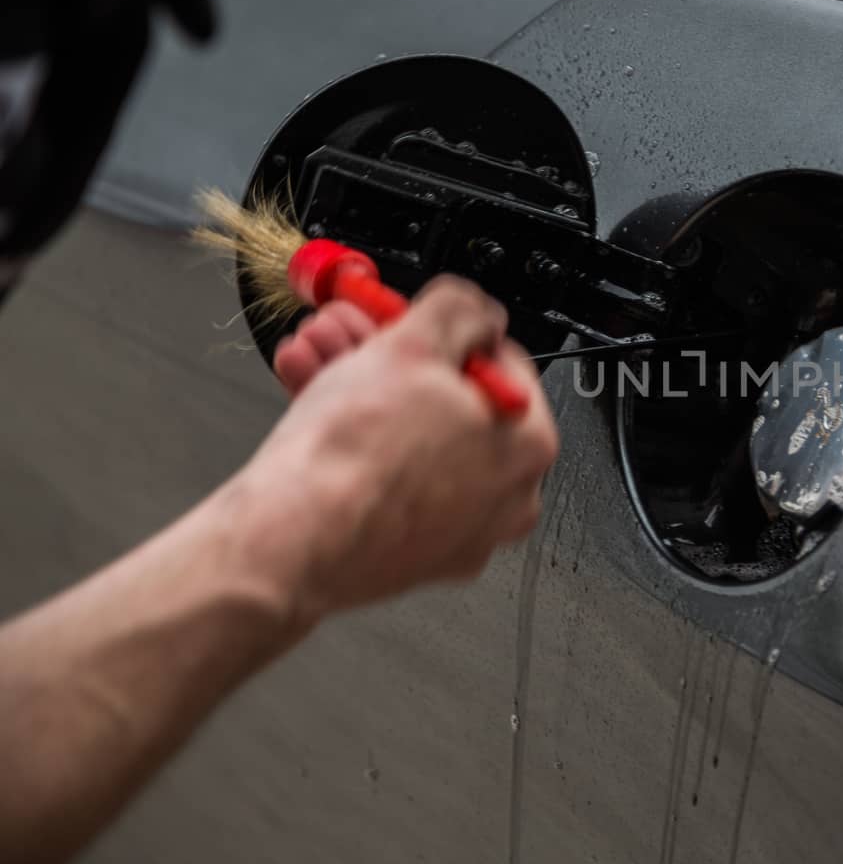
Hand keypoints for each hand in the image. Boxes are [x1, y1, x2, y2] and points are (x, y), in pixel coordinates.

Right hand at [232, 277, 557, 624]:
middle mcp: (507, 495)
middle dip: (388, 356)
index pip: (498, 362)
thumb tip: (475, 311)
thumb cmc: (355, 456)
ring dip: (359, 387)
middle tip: (350, 332)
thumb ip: (459, 311)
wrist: (292, 541)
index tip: (404, 321)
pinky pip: (389, 478)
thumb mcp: (414, 342)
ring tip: (315, 356)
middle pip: (448, 401)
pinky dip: (354, 441)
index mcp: (529, 444)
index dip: (443, 331)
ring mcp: (460, 529)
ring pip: (412, 437)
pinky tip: (310, 402)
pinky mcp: (412, 552)